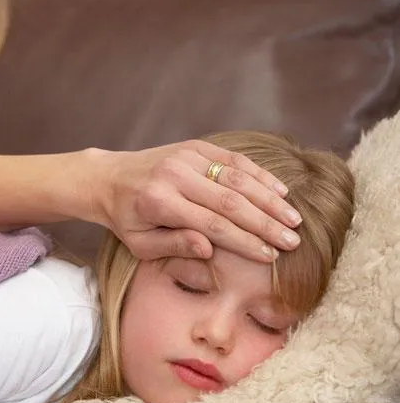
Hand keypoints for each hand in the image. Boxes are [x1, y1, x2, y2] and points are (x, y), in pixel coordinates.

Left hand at [77, 141, 303, 261]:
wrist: (108, 178)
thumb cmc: (127, 218)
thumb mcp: (141, 243)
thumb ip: (174, 246)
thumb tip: (209, 248)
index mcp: (159, 203)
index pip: (211, 225)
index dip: (244, 241)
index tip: (270, 256)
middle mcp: (174, 175)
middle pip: (230, 201)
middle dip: (265, 223)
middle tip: (292, 241)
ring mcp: (186, 156)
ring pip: (237, 178)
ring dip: (269, 199)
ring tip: (294, 219)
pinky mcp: (195, 146)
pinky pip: (233, 159)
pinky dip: (259, 175)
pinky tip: (280, 192)